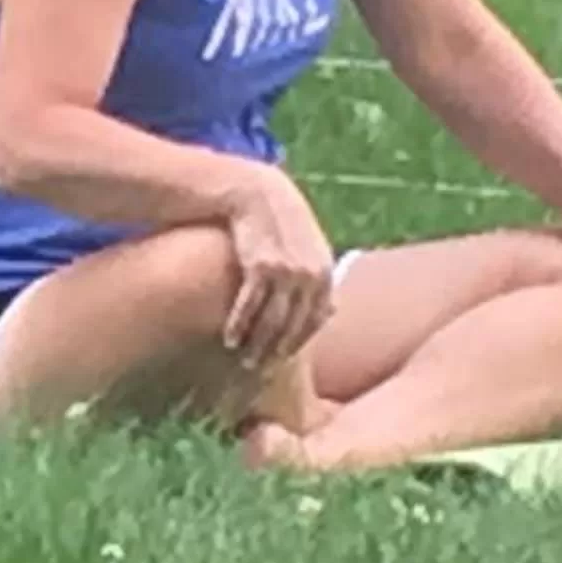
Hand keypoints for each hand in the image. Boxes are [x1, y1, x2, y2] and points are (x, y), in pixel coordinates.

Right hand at [220, 163, 335, 369]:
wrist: (254, 191)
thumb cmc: (278, 222)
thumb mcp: (307, 248)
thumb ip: (319, 280)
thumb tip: (333, 311)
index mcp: (326, 272)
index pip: (315, 320)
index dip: (299, 342)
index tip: (283, 359)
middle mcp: (312, 274)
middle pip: (295, 324)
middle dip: (278, 350)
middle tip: (262, 371)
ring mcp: (288, 270)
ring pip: (273, 319)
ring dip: (258, 344)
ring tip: (245, 361)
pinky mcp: (262, 265)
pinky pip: (250, 304)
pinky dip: (239, 324)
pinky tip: (229, 338)